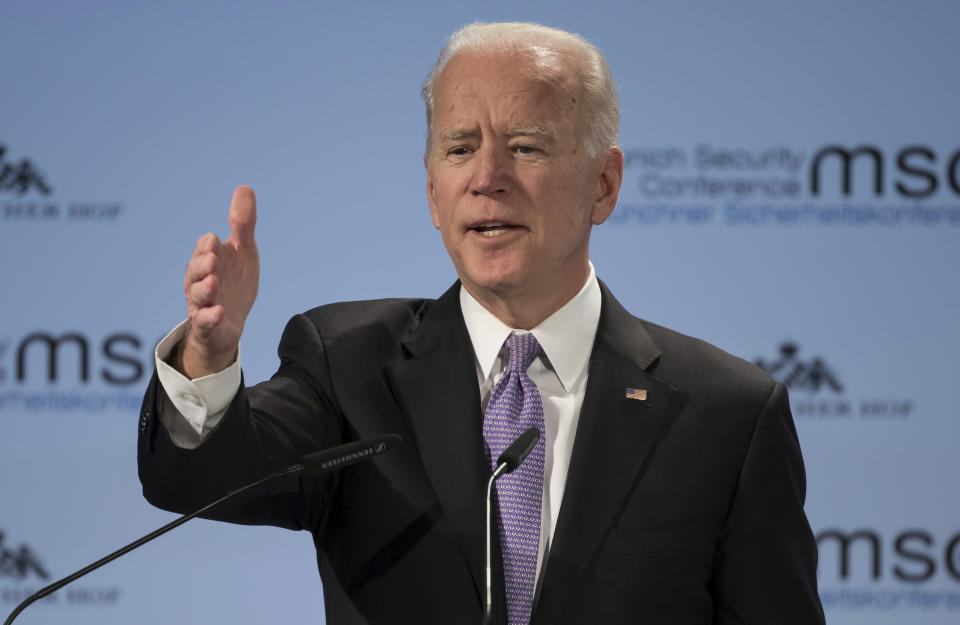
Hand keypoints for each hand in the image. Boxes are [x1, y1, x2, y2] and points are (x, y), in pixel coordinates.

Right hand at [178, 186, 259, 377]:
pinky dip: (211, 317)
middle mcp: (201, 280)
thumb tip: (244, 188)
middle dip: (202, 264)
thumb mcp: (243, 252)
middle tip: (212, 259)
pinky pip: (206, 322)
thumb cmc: (234, 283)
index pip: (205, 249)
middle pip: (196, 271)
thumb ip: (242, 223)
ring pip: (198, 295)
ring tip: (214, 283)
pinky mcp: (209, 325)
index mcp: (209, 260)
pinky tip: (219, 313)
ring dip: (205, 288)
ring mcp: (203, 303)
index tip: (215, 241)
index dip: (209, 246)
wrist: (230, 324)